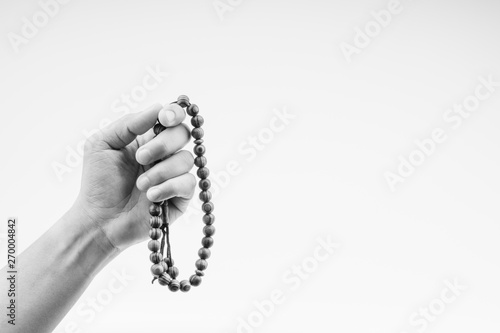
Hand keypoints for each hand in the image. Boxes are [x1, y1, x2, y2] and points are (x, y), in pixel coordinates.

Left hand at [73, 103, 195, 251]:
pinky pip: (188, 183)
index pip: (171, 118)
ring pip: (186, 159)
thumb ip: (129, 123)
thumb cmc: (98, 183)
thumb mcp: (103, 144)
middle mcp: (165, 154)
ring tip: (141, 185)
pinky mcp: (181, 197)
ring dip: (161, 171)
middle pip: (183, 134)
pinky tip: (151, 197)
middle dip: (163, 144)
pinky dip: (168, 187)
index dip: (174, 113)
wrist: (99, 220)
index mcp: (148, 138)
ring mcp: (175, 175)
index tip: (165, 118)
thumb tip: (158, 108)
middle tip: (141, 158)